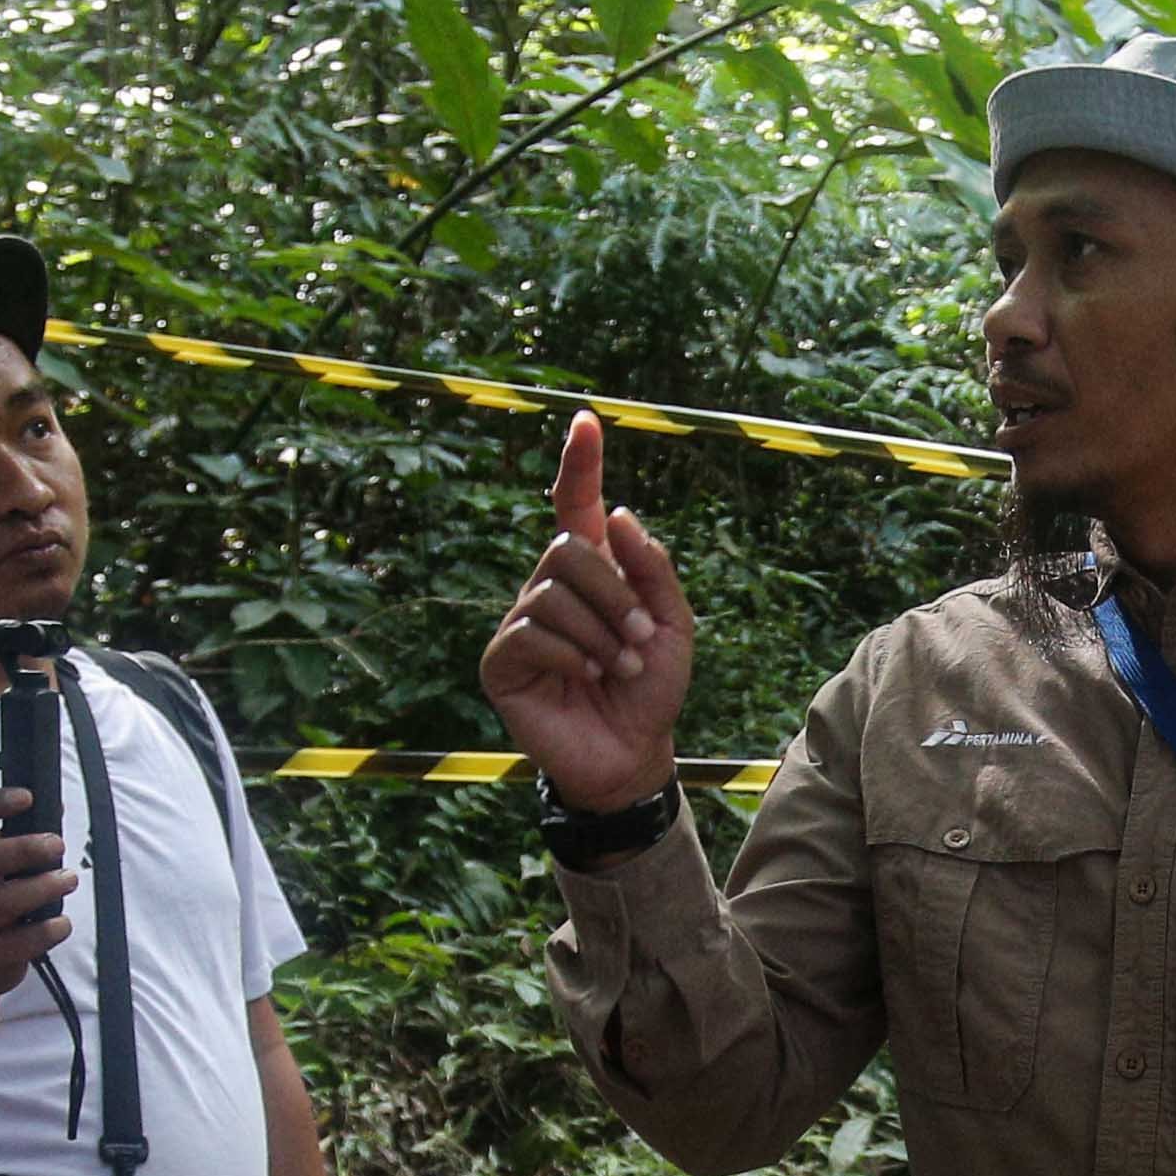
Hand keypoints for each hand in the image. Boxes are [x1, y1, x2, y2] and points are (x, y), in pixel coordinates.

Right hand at [0, 785, 78, 998]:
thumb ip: (6, 841)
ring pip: (2, 902)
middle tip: (57, 843)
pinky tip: (62, 922)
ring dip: (42, 887)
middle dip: (23, 848)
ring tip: (69, 878)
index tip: (26, 797)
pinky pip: (20, 942)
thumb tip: (54, 808)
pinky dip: (47, 931)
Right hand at [479, 414, 693, 817]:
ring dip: (601, 632)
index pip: (577, 506)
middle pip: (568, 549)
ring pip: (552, 591)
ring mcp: (522, 624)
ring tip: (620, 668)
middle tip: (638, 638)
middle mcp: (550, 588)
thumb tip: (620, 514)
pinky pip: (532, 632)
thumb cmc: (651, 690)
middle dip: (614, 592)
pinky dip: (573, 654)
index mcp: (593, 572)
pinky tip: (589, 678)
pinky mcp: (502, 661)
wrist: (633, 754)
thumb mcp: (672, 625)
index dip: (580, 464)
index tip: (587, 422)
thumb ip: (653, 568)